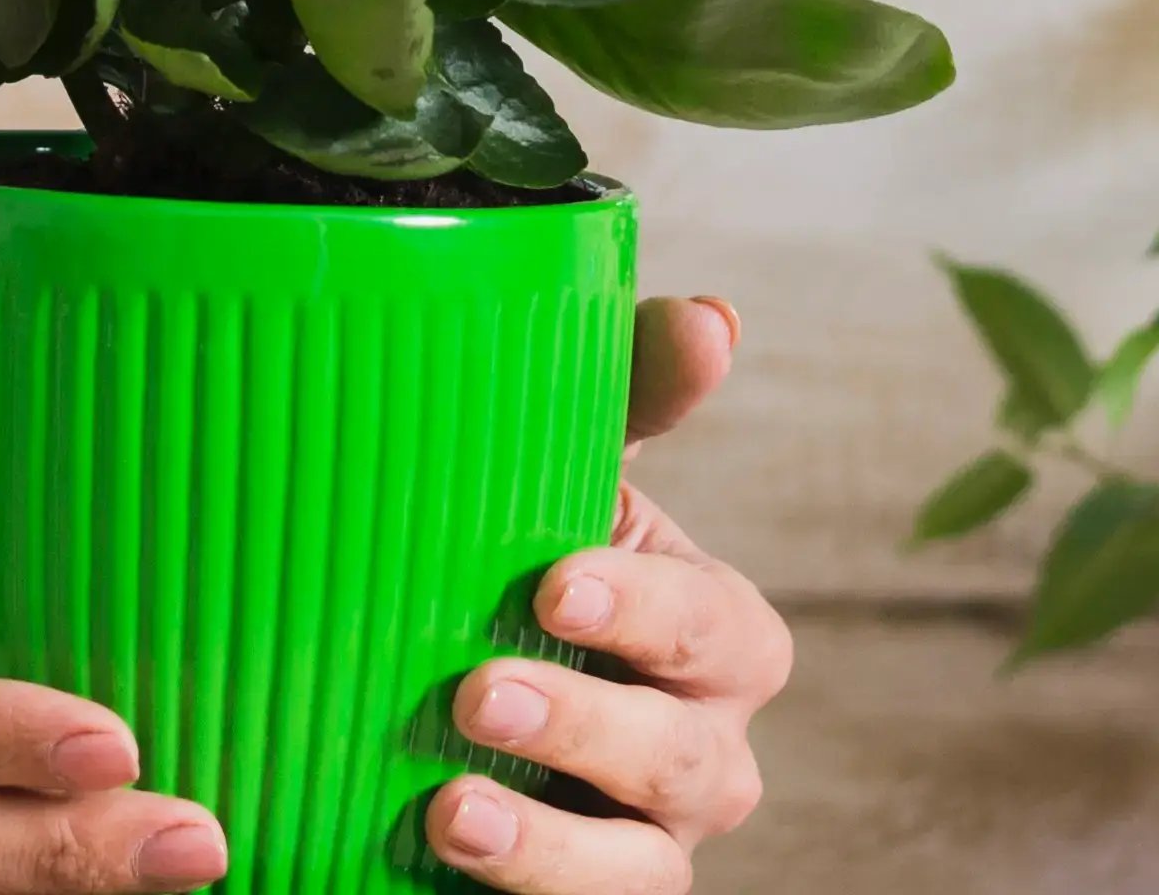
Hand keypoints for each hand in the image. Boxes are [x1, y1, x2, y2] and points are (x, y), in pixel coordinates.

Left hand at [421, 296, 787, 891]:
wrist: (444, 710)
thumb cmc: (531, 575)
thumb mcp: (568, 484)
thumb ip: (631, 397)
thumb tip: (714, 319)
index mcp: (715, 635)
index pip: (713, 624)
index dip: (644, 608)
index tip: (552, 583)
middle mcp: (704, 751)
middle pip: (685, 757)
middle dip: (587, 727)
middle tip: (477, 690)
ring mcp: (650, 846)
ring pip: (641, 870)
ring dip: (549, 846)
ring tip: (449, 812)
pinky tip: (442, 854)